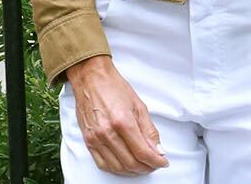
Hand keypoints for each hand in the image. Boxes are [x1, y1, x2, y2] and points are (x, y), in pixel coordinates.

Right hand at [65, 55, 167, 173]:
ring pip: (118, 167)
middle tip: (155, 164)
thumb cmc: (114, 87)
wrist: (91, 79)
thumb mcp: (139, 105)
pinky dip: (117, 169)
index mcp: (122, 121)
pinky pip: (103, 164)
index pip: (143, 152)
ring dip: (133, 171)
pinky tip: (126, 166)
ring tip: (143, 166)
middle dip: (147, 167)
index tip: (163, 162)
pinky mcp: (88, 141)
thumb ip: (149, 131)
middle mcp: (107, 133)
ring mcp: (95, 139)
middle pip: (131, 163)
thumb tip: (158, 150)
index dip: (156, 161)